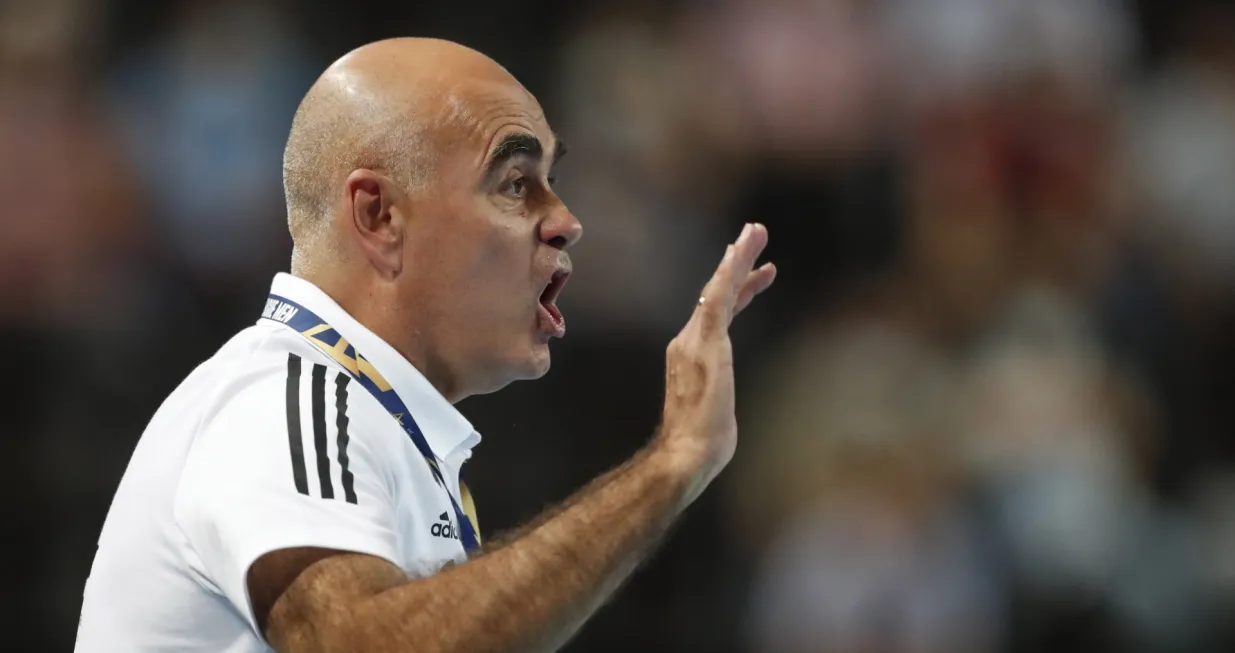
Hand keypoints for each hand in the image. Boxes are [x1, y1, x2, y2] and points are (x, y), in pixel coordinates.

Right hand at [657, 223, 774, 490]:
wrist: (686, 453)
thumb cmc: (701, 446)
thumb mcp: (716, 414)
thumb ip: (718, 401)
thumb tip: (720, 414)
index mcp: (690, 356)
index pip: (717, 314)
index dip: (738, 290)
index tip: (757, 271)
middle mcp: (687, 342)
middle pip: (717, 293)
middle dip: (737, 263)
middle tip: (755, 233)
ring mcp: (694, 340)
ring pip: (719, 288)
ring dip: (739, 258)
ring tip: (756, 231)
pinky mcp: (706, 342)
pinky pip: (718, 297)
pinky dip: (731, 272)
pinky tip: (743, 251)